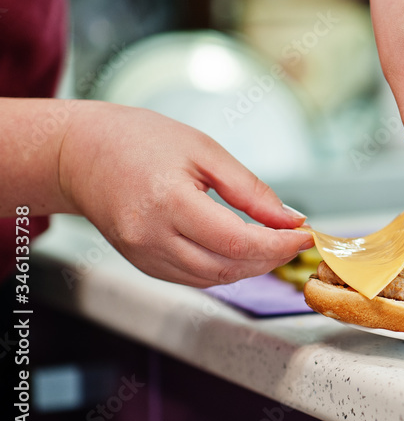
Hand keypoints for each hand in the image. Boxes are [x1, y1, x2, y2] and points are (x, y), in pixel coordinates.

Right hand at [57, 102, 313, 286]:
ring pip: (213, 279)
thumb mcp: (205, 151)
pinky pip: (193, 278)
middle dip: (271, 258)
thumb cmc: (142, 141)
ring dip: (251, 267)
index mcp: (168, 202)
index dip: (278, 244)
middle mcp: (151, 237)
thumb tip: (289, 219)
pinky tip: (242, 250)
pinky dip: (224, 269)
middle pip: (228, 267)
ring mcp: (144, 256)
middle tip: (296, 239)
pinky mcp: (142, 265)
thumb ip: (249, 189)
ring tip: (275, 244)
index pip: (236, 241)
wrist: (82, 154)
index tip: (305, 235)